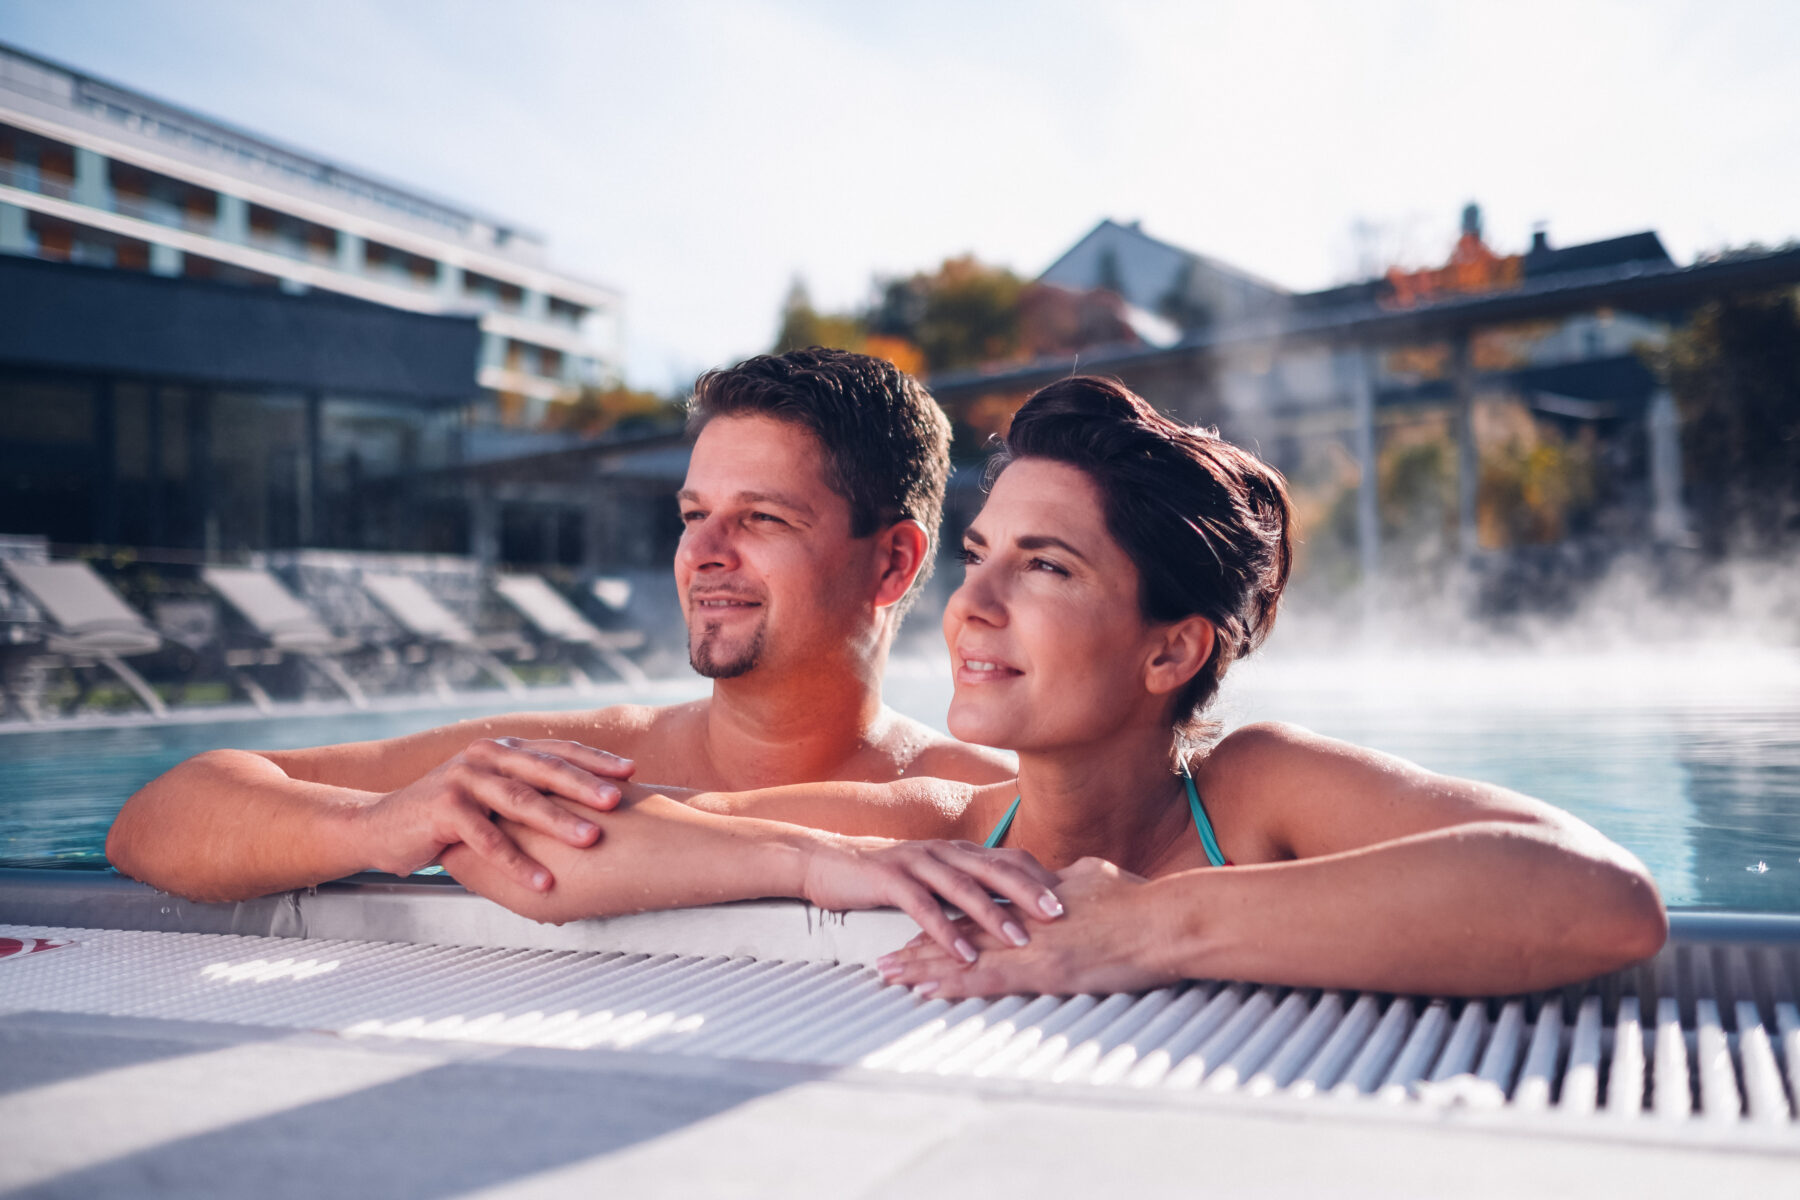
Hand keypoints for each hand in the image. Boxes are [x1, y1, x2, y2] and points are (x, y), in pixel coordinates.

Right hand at [356, 738, 634, 889]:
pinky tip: (543, 881)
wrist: (380, 826)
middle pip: (544, 769)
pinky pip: (487, 838)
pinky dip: (517, 862)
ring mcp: (464, 779)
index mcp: (504, 749)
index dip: (595, 760)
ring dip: (558, 821)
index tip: (631, 772)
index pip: (557, 750)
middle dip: (585, 785)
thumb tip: (587, 806)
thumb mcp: (491, 794)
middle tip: (618, 801)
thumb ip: (527, 790)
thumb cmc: (448, 815)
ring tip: (591, 839)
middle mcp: (486, 757)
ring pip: (519, 800)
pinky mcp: (444, 809)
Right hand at [800, 837, 1066, 962]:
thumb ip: (969, 886)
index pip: (1011, 860)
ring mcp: (917, 862)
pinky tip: (963, 953)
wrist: (828, 863)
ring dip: (993, 915)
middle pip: (996, 868)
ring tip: (1020, 940)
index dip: (1043, 878)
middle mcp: (944, 851)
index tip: (1076, 900)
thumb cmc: (888, 877)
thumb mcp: (935, 877)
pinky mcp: (890, 879)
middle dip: (1031, 892)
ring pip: (963, 887)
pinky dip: (946, 931)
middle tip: (1061, 915)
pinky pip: (923, 906)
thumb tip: (1013, 908)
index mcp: (960, 851)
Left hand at [874, 857, 1172, 997]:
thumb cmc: (1138, 900)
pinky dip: (951, 985)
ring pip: (961, 956)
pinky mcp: (1040, 970)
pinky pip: (984, 979)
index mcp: (1030, 901)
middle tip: (884, 958)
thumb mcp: (1092, 879)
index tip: (916, 928)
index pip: (976, 909)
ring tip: (890, 976)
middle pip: (957, 932)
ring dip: (922, 967)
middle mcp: (1021, 922)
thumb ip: (1065, 882)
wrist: (1162, 920)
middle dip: (919, 946)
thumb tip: (1060, 878)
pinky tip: (926, 991)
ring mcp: (1027, 945)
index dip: (943, 919)